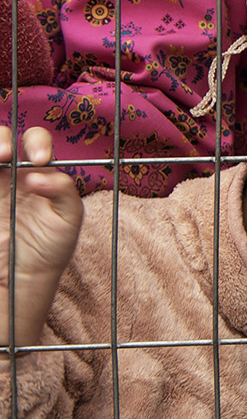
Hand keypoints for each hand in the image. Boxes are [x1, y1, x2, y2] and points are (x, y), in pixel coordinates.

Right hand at [0, 126, 83, 348]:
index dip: (37, 142)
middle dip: (1, 138)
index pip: (34, 142)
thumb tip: (40, 174)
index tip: (40, 160)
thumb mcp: (68, 219)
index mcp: (36, 172)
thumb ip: (63, 192)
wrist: (20, 280)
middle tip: (4, 154)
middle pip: (1, 138)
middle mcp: (8, 175)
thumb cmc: (50, 247)